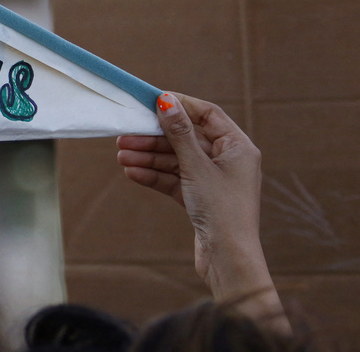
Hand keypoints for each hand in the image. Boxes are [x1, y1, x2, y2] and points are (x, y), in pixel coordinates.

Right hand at [117, 93, 287, 331]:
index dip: (180, 106)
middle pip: (186, 139)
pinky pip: (174, 179)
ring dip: (149, 157)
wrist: (228, 260)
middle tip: (125, 135)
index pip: (207, 114)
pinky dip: (154, 175)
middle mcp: (228, 160)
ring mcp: (213, 180)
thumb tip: (166, 101)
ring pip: (176, 160)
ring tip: (122, 156)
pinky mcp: (200, 198)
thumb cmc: (221, 210)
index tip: (152, 101)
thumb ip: (179, 133)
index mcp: (238, 147)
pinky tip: (132, 173)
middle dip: (155, 138)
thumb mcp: (196, 166)